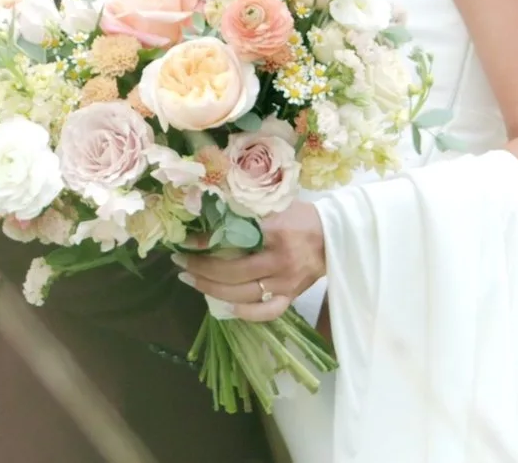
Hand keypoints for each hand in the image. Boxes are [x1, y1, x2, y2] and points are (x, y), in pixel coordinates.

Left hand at [172, 202, 325, 323]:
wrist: (337, 236)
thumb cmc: (302, 216)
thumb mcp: (274, 205)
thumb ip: (246, 212)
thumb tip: (208, 216)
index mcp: (276, 232)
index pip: (234, 240)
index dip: (206, 244)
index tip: (186, 242)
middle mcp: (281, 261)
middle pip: (233, 272)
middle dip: (202, 269)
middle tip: (181, 263)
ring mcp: (287, 283)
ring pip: (244, 294)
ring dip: (213, 289)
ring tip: (191, 280)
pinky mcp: (293, 296)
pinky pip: (267, 312)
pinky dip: (245, 313)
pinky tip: (225, 306)